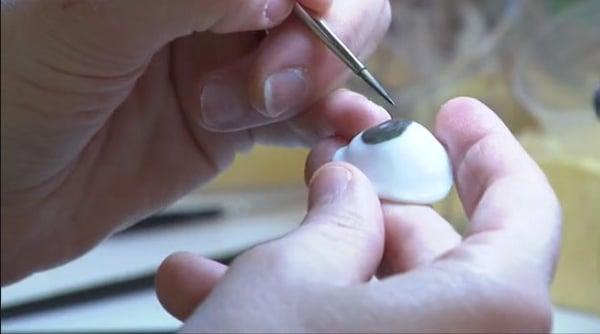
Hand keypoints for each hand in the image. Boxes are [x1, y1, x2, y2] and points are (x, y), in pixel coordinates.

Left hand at [0, 0, 390, 283]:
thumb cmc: (8, 106)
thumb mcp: (81, 30)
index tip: (304, 16)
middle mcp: (209, 10)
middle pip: (323, 2)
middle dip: (319, 41)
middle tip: (268, 82)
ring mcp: (227, 65)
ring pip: (322, 58)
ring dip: (318, 86)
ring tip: (250, 112)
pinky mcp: (234, 122)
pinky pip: (304, 116)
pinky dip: (333, 124)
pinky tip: (345, 134)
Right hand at [156, 98, 561, 331]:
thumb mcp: (290, 279)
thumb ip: (335, 220)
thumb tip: (349, 189)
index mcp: (482, 320)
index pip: (521, 210)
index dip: (487, 151)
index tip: (456, 117)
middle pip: (434, 258)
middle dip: (363, 216)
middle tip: (319, 183)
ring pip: (381, 306)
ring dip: (307, 274)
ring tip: (228, 263)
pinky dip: (300, 320)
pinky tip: (220, 303)